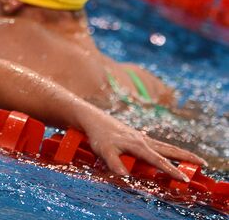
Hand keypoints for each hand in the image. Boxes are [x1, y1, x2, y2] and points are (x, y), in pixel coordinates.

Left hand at [80, 109, 206, 181]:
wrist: (93, 119)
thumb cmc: (99, 136)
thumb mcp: (104, 151)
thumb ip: (115, 163)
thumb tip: (125, 177)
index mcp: (138, 145)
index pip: (158, 160)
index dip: (171, 170)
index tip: (184, 178)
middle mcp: (143, 140)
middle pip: (169, 149)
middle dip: (186, 157)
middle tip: (203, 163)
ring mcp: (141, 137)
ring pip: (165, 145)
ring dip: (180, 152)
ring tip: (194, 158)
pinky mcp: (137, 136)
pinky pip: (157, 144)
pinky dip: (168, 149)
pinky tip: (168, 152)